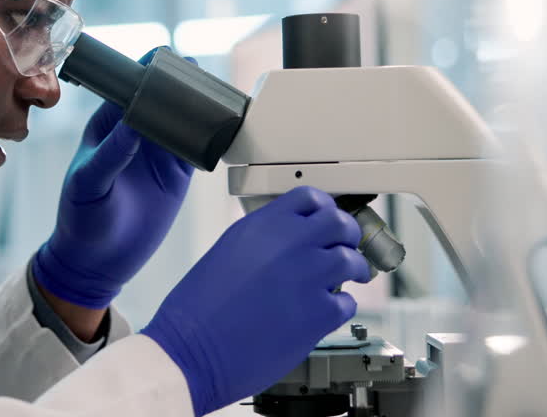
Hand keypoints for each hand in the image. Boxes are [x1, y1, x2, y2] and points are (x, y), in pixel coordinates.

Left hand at [32, 49, 196, 308]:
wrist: (97, 262)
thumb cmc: (81, 217)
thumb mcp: (90, 183)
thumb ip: (111, 153)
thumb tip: (133, 123)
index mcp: (108, 126)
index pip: (129, 88)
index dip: (145, 71)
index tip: (163, 57)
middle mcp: (135, 134)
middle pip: (161, 98)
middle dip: (179, 85)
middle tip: (198, 74)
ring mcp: (157, 153)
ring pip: (182, 120)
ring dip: (198, 108)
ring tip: (217, 96)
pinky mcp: (176, 175)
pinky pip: (197, 148)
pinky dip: (210, 138)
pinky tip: (223, 129)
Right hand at [140, 186, 370, 416]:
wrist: (193, 348)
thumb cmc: (200, 308)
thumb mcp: (228, 252)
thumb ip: (264, 240)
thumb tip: (292, 240)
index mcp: (261, 226)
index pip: (310, 198)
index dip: (326, 208)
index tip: (329, 218)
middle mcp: (288, 245)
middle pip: (340, 222)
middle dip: (348, 235)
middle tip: (347, 246)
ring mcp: (306, 278)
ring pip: (351, 259)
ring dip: (354, 269)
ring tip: (350, 278)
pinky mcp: (317, 314)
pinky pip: (347, 302)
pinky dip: (342, 306)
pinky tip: (329, 310)